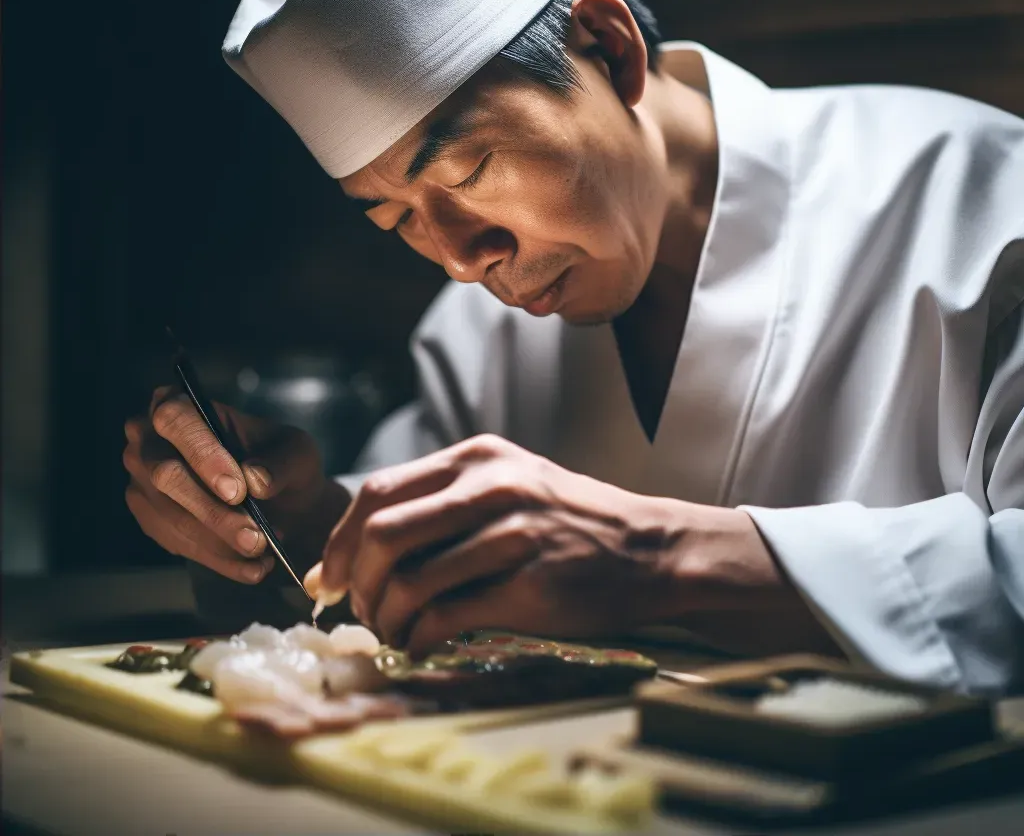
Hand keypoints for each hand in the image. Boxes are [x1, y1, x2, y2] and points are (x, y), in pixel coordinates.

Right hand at [124, 386, 345, 582]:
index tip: (237, 490)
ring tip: (261, 553)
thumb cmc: (283, 463)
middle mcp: (149, 438)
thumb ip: (281, 462)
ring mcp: (143, 480)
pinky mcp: (150, 518)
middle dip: (213, 511)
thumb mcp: (298, 454)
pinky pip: (176, 541)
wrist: (282, 500)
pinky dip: (218, 559)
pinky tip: (251, 567)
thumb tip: (255, 479)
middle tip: (255, 537)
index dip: (203, 454)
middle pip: (165, 473)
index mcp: (180, 403)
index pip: (175, 419)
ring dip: (218, 541)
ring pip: (170, 515)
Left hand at [307, 434, 693, 655]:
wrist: (650, 548)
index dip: (341, 542)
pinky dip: (420, 638)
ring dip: (387, 619)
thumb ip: (438, 506)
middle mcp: (491, 487)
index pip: (378, 493)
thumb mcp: (508, 484)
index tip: (330, 580)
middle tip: (359, 613)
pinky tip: (422, 645)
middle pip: (385, 535)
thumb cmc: (570, 520)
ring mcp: (513, 535)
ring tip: (393, 634)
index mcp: (476, 457)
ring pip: (411, 581)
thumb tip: (354, 554)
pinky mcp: (530, 585)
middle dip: (358, 584)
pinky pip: (447, 616)